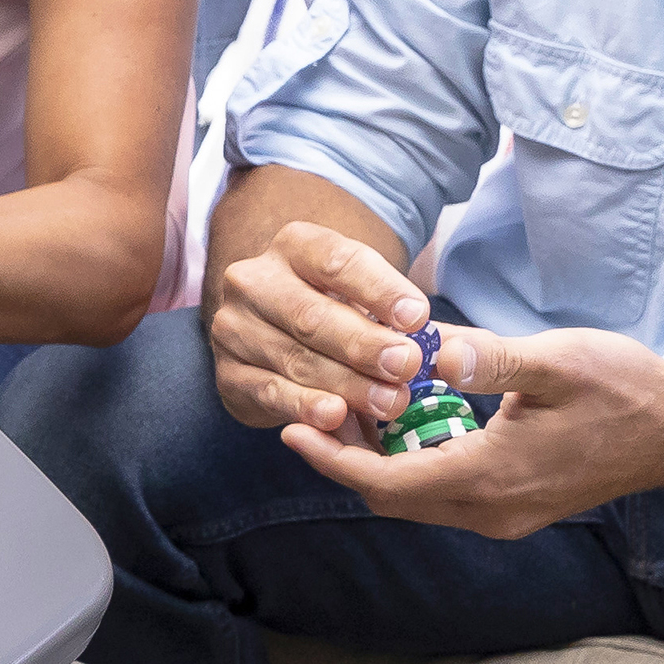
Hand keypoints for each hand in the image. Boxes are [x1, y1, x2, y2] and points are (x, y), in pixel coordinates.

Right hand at [208, 219, 434, 434]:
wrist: (273, 335)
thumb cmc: (334, 310)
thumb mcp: (362, 294)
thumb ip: (392, 314)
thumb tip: (436, 343)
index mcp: (294, 247)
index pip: (338, 262)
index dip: (379, 291)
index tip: (418, 317)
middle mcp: (253, 281)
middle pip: (312, 314)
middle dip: (364, 344)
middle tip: (407, 366)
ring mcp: (234, 328)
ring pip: (294, 358)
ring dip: (346, 384)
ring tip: (389, 402)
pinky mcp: (227, 374)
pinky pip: (269, 391)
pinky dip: (303, 406)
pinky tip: (334, 417)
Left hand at [282, 328, 663, 536]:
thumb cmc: (627, 388)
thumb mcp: (556, 360)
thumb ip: (488, 358)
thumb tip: (429, 349)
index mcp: (490, 478)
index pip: (385, 484)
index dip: (333, 461)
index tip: (291, 430)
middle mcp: (490, 511)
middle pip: (391, 499)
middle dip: (348, 460)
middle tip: (317, 410)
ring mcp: (506, 516)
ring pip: (417, 501)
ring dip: (381, 465)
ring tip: (356, 411)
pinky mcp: (518, 509)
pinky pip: (445, 497)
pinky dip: (415, 466)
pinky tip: (410, 423)